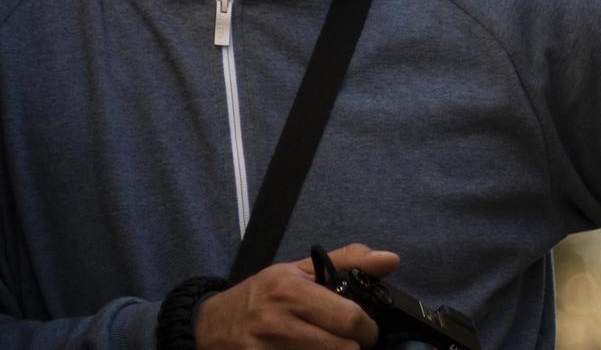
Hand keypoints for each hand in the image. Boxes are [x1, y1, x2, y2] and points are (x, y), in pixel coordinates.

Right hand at [194, 243, 400, 348]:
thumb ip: (346, 261)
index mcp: (292, 289)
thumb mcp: (296, 270)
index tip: (368, 330)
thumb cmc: (258, 296)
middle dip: (356, 348)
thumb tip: (391, 259)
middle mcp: (279, 321)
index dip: (368, 329)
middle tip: (353, 343)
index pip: (349, 317)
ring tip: (330, 347)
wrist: (208, 325)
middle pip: (343, 349)